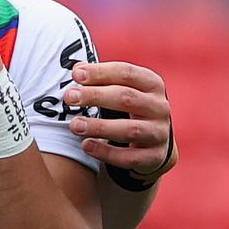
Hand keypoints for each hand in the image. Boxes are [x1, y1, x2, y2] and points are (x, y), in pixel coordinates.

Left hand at [63, 61, 175, 176]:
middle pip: (126, 98)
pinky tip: (86, 146)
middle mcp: (159, 107)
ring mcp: (159, 133)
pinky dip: (107, 153)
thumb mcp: (122, 89)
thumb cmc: (129, 107)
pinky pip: (130, 157)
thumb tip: (77, 70)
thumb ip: (101, 79)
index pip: (126, 73)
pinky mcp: (155, 156)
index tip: (76, 74)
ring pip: (130, 130)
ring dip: (99, 127)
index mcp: (152, 84)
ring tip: (74, 125)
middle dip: (95, 96)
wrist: (153, 140)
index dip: (100, 72)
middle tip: (70, 97)